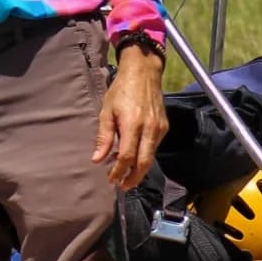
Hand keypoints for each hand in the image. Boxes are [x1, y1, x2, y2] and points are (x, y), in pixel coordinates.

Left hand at [92, 45, 166, 189]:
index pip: (126, 156)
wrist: (143, 74)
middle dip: (133, 178)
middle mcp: (149, 129)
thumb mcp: (106, 112)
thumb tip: (97, 159)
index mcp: (133, 125)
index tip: (111, 179)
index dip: (119, 171)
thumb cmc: (121, 91)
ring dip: (138, 168)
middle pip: (143, 163)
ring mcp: (159, 128)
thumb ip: (103, 137)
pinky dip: (144, 156)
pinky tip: (132, 156)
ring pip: (150, 157)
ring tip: (124, 174)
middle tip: (122, 186)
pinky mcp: (164, 127)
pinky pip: (154, 147)